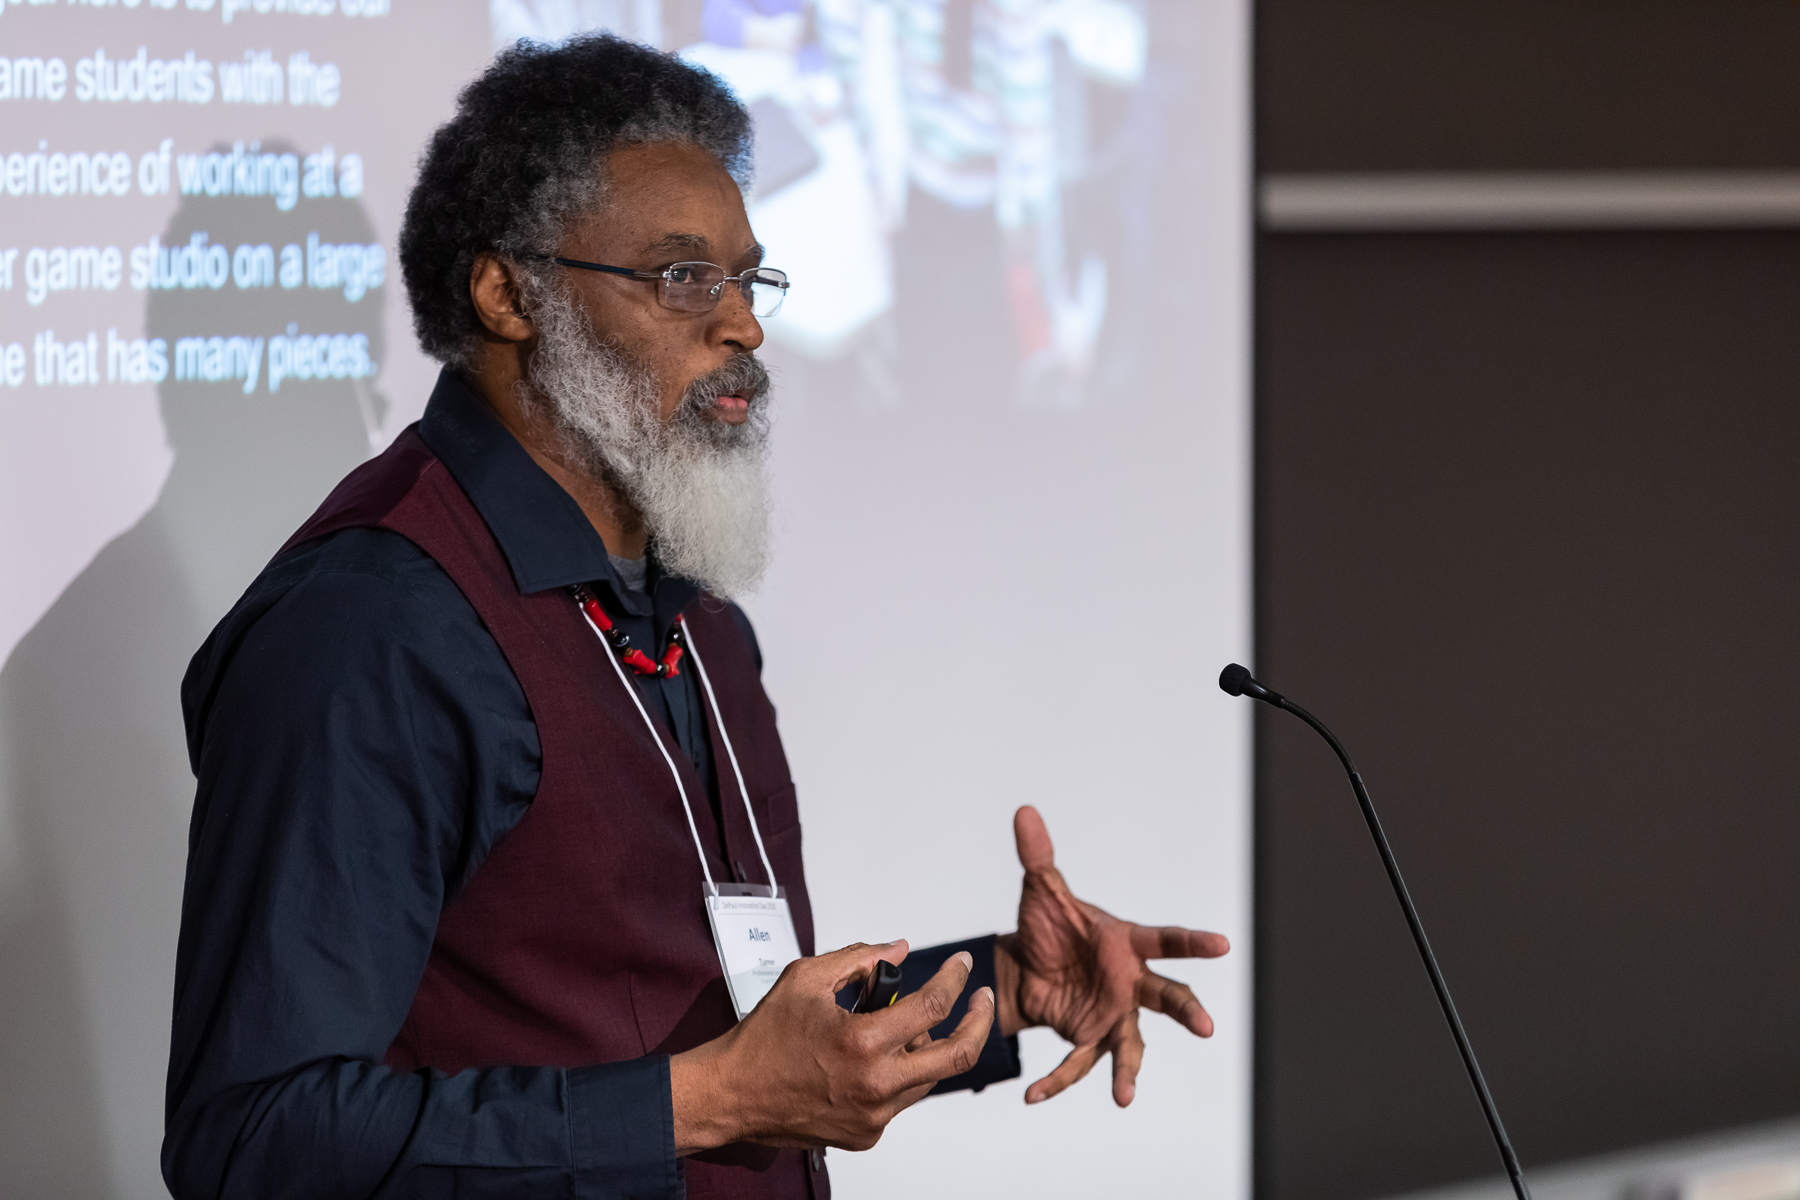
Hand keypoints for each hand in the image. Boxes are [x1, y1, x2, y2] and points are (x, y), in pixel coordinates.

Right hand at [670, 941, 995, 1153]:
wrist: (734, 1093)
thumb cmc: (764, 1036)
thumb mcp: (807, 978)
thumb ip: (859, 959)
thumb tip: (900, 950)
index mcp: (863, 1042)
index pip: (933, 1004)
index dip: (955, 978)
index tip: (962, 963)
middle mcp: (876, 1085)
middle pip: (957, 1055)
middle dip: (979, 1021)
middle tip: (982, 999)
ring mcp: (874, 1116)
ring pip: (928, 1078)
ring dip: (928, 1048)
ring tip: (904, 1027)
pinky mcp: (866, 1135)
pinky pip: (901, 1099)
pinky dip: (898, 1074)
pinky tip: (874, 1057)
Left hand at [996, 805, 1229, 1107]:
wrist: (1025, 964)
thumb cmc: (1050, 926)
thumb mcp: (1041, 890)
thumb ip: (1038, 856)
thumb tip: (1024, 812)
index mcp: (1126, 943)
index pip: (1165, 939)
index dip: (1194, 942)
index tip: (1222, 944)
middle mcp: (1128, 982)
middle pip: (1167, 996)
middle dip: (1188, 1011)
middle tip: (1206, 1027)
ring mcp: (1112, 1014)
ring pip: (1129, 1043)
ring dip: (1128, 1070)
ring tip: (1124, 1096)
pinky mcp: (1087, 1037)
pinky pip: (1078, 1063)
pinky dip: (1059, 1080)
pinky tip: (1036, 1094)